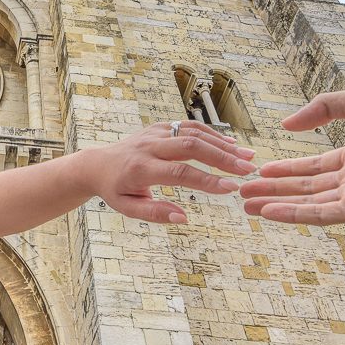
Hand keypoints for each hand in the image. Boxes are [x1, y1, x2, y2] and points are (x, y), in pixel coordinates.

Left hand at [91, 120, 256, 223]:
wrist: (97, 164)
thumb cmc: (114, 190)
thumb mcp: (127, 207)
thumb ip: (154, 213)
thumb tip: (182, 218)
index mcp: (141, 169)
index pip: (179, 173)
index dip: (206, 180)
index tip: (231, 189)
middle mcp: (149, 146)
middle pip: (190, 146)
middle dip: (222, 157)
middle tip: (248, 169)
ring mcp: (154, 133)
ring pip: (193, 132)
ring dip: (222, 143)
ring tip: (247, 157)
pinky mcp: (159, 127)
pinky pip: (188, 126)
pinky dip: (211, 134)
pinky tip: (231, 144)